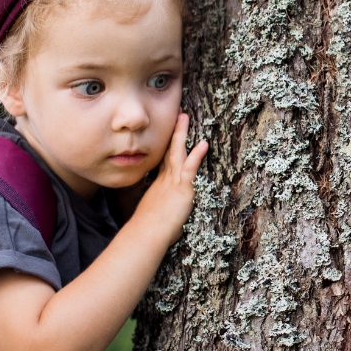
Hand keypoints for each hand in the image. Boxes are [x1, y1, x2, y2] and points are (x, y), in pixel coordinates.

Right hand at [131, 113, 208, 243]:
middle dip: (172, 133)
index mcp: (158, 186)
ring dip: (180, 134)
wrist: (146, 235)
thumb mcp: (154, 217)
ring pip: (176, 153)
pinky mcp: (181, 189)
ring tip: (184, 117)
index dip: (166, 147)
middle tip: (176, 116)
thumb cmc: (148, 231)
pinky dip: (196, 155)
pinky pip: (189, 168)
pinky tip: (204, 144)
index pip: (163, 161)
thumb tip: (163, 217)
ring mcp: (172, 182)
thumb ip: (160, 212)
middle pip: (167, 151)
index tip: (168, 135)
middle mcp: (163, 180)